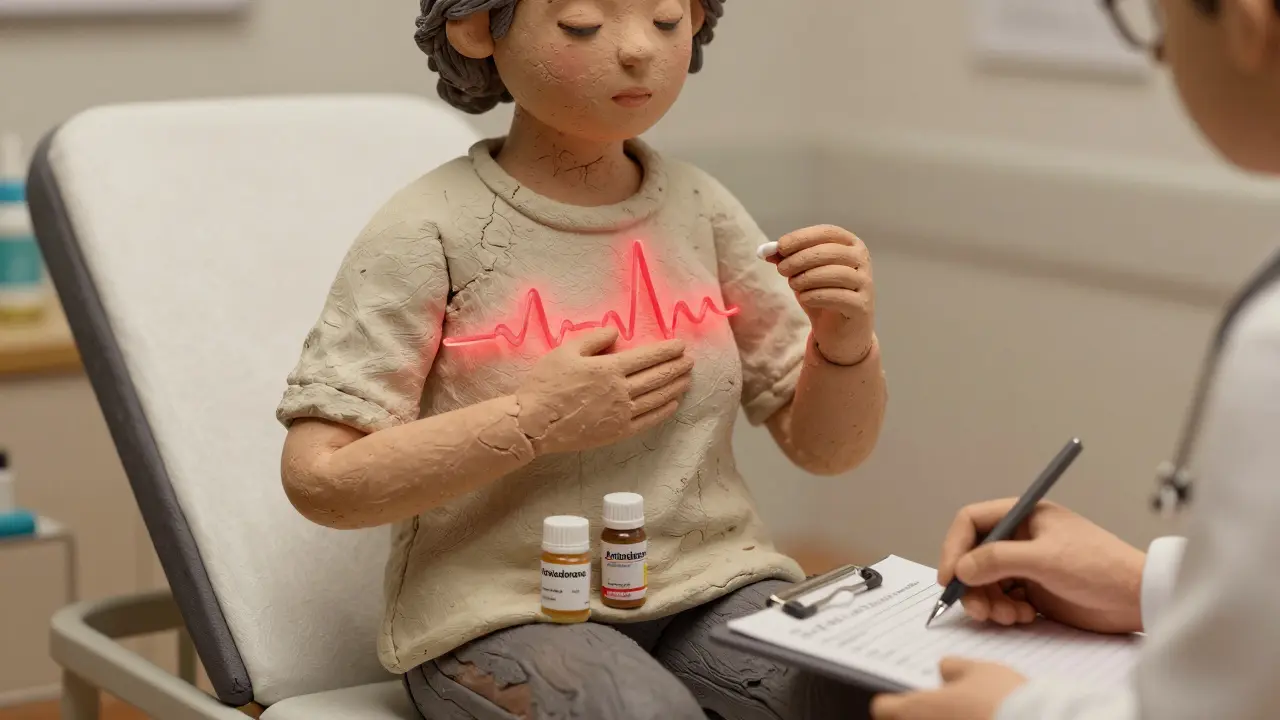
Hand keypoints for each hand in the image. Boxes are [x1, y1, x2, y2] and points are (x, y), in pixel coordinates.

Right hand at [515, 327, 691, 455]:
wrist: (534, 422)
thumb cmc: (546, 383)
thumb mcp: (565, 351)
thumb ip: (593, 338)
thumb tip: (616, 331)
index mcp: (609, 368)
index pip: (647, 357)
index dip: (667, 351)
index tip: (681, 345)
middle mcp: (621, 390)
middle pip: (657, 377)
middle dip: (677, 367)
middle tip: (690, 361)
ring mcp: (621, 413)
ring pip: (657, 398)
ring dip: (675, 387)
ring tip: (687, 379)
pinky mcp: (617, 432)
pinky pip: (647, 420)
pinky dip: (663, 411)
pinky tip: (672, 404)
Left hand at [767, 225, 873, 364]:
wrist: (840, 331)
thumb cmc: (822, 295)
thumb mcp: (803, 274)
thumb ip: (788, 259)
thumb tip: (766, 250)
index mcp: (851, 245)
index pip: (827, 232)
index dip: (802, 237)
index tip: (780, 246)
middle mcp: (862, 261)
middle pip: (831, 252)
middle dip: (801, 259)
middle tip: (781, 269)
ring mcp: (865, 283)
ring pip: (836, 273)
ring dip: (807, 278)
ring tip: (793, 285)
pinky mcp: (861, 306)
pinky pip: (837, 296)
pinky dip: (815, 296)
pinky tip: (804, 298)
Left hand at [870, 658, 1025, 719]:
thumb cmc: (1003, 702)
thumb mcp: (980, 671)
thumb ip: (954, 668)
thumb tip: (944, 670)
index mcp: (915, 710)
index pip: (883, 708)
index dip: (894, 703)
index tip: (908, 701)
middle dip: (920, 718)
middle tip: (943, 711)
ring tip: (967, 717)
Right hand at [938, 499, 1145, 633]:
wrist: (1137, 599)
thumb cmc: (1099, 567)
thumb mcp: (1046, 559)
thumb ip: (998, 560)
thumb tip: (960, 569)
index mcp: (1023, 515)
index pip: (971, 522)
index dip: (955, 547)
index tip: (950, 577)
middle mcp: (1020, 537)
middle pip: (973, 556)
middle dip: (972, 584)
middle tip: (978, 609)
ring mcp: (1026, 564)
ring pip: (985, 581)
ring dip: (988, 601)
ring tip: (1008, 616)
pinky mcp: (1034, 590)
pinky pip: (1001, 598)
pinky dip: (1004, 611)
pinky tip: (1024, 617)